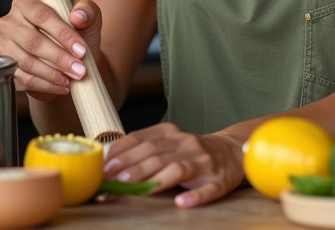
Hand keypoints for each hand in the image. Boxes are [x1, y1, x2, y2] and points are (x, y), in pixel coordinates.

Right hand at [0, 0, 101, 101]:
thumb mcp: (88, 21)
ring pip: (27, 62)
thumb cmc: (77, 35)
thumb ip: (88, 11)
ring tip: (73, 78)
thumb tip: (78, 16)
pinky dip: (45, 85)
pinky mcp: (5, 68)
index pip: (42, 15)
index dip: (63, 33)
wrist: (68, 61)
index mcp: (26, 3)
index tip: (81, 50)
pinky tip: (62, 86)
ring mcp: (4, 46)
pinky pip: (23, 79)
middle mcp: (10, 22)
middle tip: (80, 70)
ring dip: (53, 73)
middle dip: (59, 57)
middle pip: (33, 41)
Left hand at [103, 123, 243, 207]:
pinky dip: (194, 197)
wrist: (230, 151)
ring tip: (139, 190)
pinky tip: (181, 202)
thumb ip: (142, 150)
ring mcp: (203, 162)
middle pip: (156, 153)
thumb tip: (108, 166)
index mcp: (170, 133)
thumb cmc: (190, 152)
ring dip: (156, 179)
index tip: (104, 169)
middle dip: (133, 167)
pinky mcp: (218, 180)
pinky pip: (206, 189)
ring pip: (177, 168)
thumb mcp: (168, 143)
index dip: (121, 153)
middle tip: (114, 182)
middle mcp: (186, 143)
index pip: (141, 139)